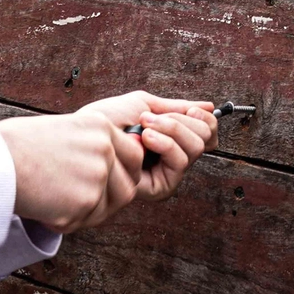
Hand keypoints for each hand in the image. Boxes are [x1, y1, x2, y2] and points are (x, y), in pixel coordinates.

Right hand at [0, 111, 141, 233]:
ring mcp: (96, 178)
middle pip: (128, 185)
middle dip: (112, 198)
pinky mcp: (83, 204)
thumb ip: (92, 146)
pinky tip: (45, 210)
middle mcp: (104, 151)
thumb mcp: (64, 130)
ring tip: (61, 206)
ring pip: (108, 208)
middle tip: (87, 203)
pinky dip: (66, 222)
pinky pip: (83, 222)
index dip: (123, 173)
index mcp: (101, 127)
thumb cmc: (17, 145)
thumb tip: (109, 168)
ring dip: (90, 213)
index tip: (108, 182)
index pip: (133, 156)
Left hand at [79, 91, 218, 200]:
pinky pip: (179, 162)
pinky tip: (145, 138)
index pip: (208, 133)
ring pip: (195, 148)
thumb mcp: (144, 105)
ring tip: (144, 127)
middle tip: (152, 118)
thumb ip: (177, 108)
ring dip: (171, 128)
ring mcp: (168, 174)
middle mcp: (173, 159)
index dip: (205, 120)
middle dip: (181, 121)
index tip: (190, 110)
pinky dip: (165, 143)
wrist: (84, 134)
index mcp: (171, 139)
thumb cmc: (106, 120)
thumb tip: (209, 106)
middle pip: (205, 139)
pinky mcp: (160, 188)